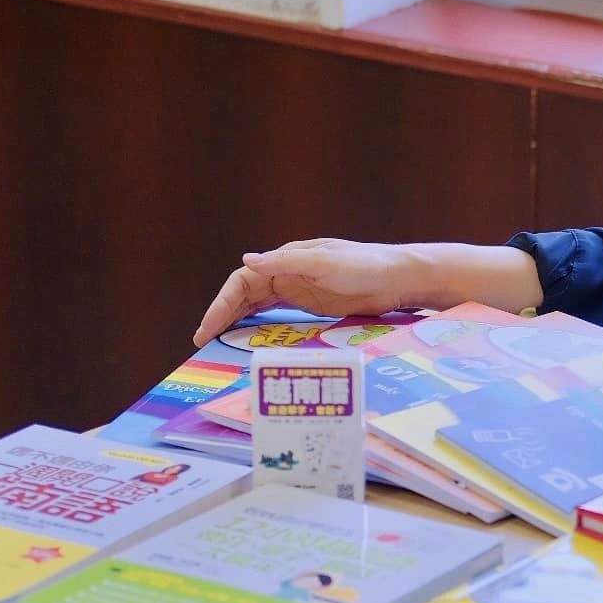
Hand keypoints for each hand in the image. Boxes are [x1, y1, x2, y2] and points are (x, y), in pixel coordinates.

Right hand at [192, 239, 416, 345]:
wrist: (400, 278)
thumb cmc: (366, 265)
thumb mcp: (326, 262)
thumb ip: (287, 262)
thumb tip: (247, 260)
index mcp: (288, 258)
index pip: (243, 280)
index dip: (222, 303)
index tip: (208, 327)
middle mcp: (289, 272)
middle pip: (245, 294)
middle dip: (222, 315)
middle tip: (202, 342)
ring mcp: (300, 289)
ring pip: (257, 305)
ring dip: (235, 321)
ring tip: (215, 344)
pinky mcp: (312, 304)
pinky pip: (276, 314)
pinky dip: (257, 325)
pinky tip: (246, 339)